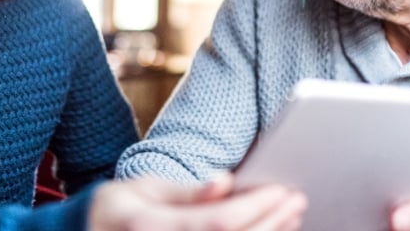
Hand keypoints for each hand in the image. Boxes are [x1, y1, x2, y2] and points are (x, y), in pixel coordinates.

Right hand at [88, 173, 306, 230]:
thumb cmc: (112, 210)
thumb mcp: (141, 190)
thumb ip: (186, 193)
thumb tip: (225, 184)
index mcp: (149, 228)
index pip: (216, 224)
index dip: (254, 208)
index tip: (282, 189)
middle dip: (271, 223)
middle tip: (297, 200)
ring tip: (290, 217)